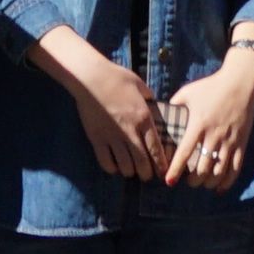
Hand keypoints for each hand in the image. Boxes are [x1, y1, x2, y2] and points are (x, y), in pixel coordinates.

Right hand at [57, 42, 164, 181]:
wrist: (91, 78)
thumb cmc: (117, 78)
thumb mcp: (140, 86)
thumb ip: (149, 100)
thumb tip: (155, 108)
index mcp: (143, 118)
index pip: (155, 149)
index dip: (160, 164)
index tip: (163, 172)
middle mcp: (129, 131)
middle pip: (141, 162)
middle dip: (146, 173)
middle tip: (147, 175)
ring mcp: (112, 137)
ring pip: (125, 166)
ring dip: (130, 171)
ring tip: (131, 170)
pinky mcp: (96, 138)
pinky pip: (105, 162)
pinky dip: (112, 168)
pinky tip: (114, 167)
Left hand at [158, 49, 253, 187]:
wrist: (239, 83)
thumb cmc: (210, 87)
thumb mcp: (188, 92)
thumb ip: (174, 105)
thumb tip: (159, 115)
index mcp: (198, 124)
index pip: (185, 152)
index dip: (176, 169)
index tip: (169, 181)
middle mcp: (214, 135)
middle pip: (202, 168)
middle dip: (193, 180)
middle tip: (188, 181)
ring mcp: (229, 140)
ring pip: (218, 171)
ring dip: (208, 182)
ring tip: (201, 183)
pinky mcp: (241, 142)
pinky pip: (236, 168)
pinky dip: (227, 182)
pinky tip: (220, 188)